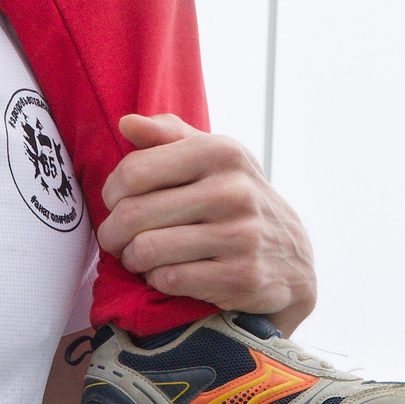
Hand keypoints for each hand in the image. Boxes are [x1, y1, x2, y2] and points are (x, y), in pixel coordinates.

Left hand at [97, 112, 315, 329]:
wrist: (292, 257)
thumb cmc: (236, 198)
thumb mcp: (213, 156)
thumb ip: (168, 135)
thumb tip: (126, 123)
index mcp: (220, 152)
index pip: (134, 171)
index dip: (111, 191)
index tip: (116, 202)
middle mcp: (233, 190)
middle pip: (133, 214)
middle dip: (112, 232)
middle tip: (116, 239)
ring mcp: (240, 235)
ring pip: (146, 250)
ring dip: (132, 258)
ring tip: (138, 256)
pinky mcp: (241, 277)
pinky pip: (168, 280)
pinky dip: (156, 280)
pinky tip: (165, 273)